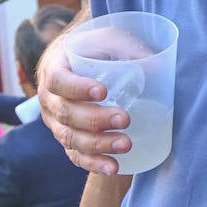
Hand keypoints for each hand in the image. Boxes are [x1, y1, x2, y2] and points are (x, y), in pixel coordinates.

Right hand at [37, 38, 131, 174]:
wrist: (73, 61)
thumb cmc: (92, 47)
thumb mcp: (105, 38)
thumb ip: (126, 47)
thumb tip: (158, 65)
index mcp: (54, 70)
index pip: (59, 81)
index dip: (78, 88)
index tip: (103, 91)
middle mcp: (49, 99)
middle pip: (67, 114)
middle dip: (96, 120)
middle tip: (125, 119)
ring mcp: (55, 122)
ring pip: (70, 138)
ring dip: (98, 145)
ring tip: (126, 146)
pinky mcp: (66, 137)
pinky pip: (74, 155)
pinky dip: (92, 163)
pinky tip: (113, 168)